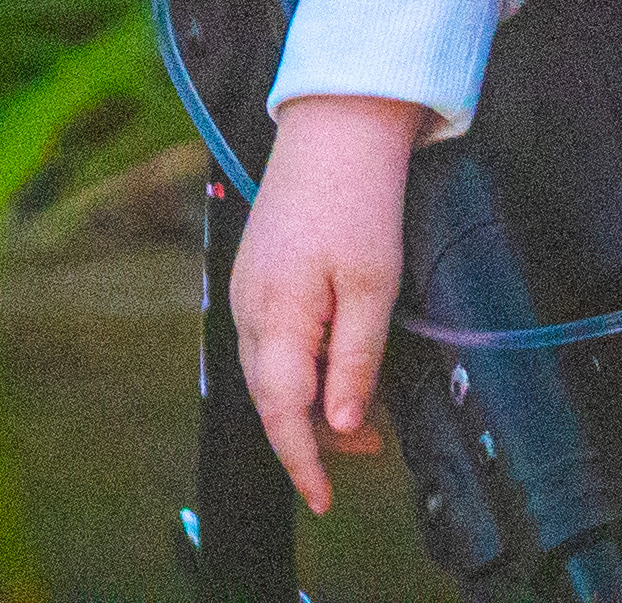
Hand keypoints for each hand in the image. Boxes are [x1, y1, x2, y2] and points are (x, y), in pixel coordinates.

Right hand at [232, 91, 432, 514]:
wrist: (339, 122)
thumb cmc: (359, 195)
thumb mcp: (374, 283)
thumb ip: (355, 358)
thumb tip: (341, 422)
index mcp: (274, 316)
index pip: (282, 414)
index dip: (305, 462)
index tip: (325, 498)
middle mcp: (248, 309)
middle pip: (273, 399)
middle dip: (315, 436)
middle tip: (370, 447)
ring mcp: (248, 290)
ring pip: (272, 372)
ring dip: (310, 400)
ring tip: (362, 413)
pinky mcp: (258, 274)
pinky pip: (272, 341)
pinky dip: (300, 366)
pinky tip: (333, 363)